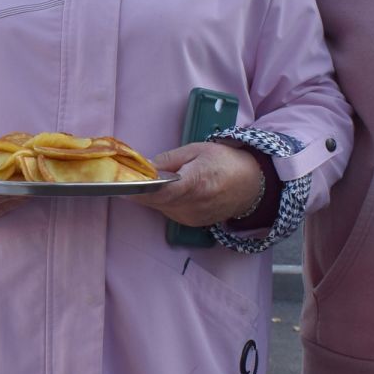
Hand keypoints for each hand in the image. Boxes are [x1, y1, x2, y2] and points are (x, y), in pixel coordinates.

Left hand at [128, 141, 265, 228]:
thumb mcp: (197, 150)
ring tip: (141, 184)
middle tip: (122, 180)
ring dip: (149, 198)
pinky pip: (169, 213)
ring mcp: (193, 217)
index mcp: (196, 182)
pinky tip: (161, 193)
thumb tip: (145, 166)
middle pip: (156, 201)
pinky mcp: (193, 224)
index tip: (122, 184)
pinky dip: (162, 203)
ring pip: (160, 209)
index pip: (161, 191)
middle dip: (138, 192)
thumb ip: (169, 159)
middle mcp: (193, 204)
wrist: (252, 185)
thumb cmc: (225, 162)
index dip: (139, 189)